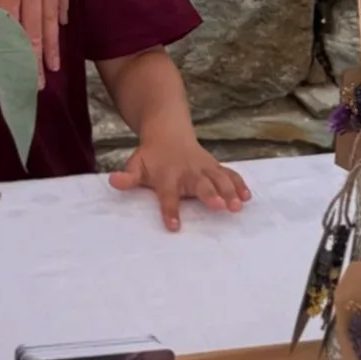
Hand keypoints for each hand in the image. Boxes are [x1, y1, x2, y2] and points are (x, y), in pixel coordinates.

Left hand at [0, 0, 71, 79]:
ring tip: (57, 63)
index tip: (22, 82)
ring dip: (53, 41)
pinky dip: (62, 7)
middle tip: (41, 85)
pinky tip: (63, 19)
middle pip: (36, 30)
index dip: (18, 60)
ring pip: (51, 14)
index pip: (14, 33)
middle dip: (38, 60)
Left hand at [108, 136, 249, 232]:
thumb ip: (127, 176)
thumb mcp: (136, 164)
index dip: (170, 210)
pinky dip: (239, 184)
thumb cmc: (151, 157)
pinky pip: (230, 174)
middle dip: (211, 196)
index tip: (173, 227)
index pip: (168, 196)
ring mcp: (204, 169)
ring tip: (238, 206)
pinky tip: (247, 196)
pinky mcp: (215, 167)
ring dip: (230, 191)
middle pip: (201, 185)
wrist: (168, 133)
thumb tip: (113, 181)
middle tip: (220, 207)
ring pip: (220, 179)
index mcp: (168, 176)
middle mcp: (188, 172)